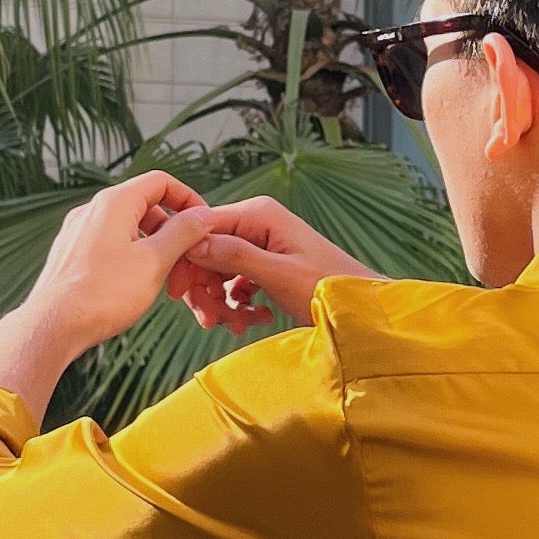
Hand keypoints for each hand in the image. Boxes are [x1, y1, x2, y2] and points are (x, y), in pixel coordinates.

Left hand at [0, 171, 216, 412]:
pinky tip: (136, 288)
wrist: (54, 326)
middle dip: (173, 234)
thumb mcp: (155, 261)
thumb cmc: (102, 294)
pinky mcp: (71, 254)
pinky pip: (109, 246)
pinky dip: (131, 259)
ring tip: (165, 282)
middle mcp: (92, 210)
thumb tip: (203, 215)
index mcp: (114, 203)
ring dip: (154, 250)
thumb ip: (183, 233)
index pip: (161, 182)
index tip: (202, 224)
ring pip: (129, 230)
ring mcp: (78, 232)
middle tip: (187, 264)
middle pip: (146, 207)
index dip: (188, 200)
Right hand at [166, 194, 375, 334]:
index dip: (185, 261)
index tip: (178, 294)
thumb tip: (192, 244)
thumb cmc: (329, 288)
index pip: (201, 228)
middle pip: (206, 252)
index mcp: (259, 214)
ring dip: (222, 302)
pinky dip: (239, 304)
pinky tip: (256, 318)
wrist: (360, 308)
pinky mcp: (266, 263)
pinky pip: (236, 282)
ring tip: (239, 325)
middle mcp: (258, 222)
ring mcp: (262, 242)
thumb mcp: (278, 274)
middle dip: (205, 289)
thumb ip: (235, 256)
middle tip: (212, 322)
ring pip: (219, 271)